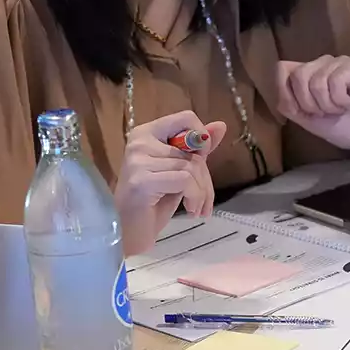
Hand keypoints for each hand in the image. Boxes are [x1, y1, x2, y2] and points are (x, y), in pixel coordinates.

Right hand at [116, 110, 229, 253]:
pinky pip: (185, 180)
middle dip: (206, 178)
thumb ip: (197, 149)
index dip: (202, 137)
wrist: (129, 232)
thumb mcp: (180, 171)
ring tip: (198, 208)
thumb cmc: (153, 202)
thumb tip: (220, 125)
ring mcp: (137, 159)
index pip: (186, 118)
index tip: (201, 161)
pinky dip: (195, 196)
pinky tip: (191, 210)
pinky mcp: (141, 179)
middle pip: (194, 148)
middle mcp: (139, 141)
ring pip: (191, 166)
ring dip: (203, 192)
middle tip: (204, 200)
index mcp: (146, 133)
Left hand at [276, 56, 349, 153]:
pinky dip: (340, 99)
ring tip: (342, 109)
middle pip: (297, 75)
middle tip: (327, 113)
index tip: (305, 112)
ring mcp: (340, 62)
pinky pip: (336, 78)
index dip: (287, 92)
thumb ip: (290, 104)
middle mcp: (322, 64)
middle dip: (310, 103)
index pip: (282, 69)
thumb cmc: (346, 127)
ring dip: (328, 104)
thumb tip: (279, 84)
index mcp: (308, 75)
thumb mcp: (309, 121)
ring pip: (316, 79)